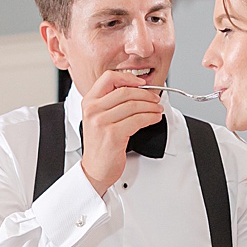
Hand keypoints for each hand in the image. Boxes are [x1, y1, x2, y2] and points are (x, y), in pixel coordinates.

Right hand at [77, 68, 166, 193]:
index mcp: (89, 102)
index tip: (141, 83)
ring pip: (133, 105)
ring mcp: (101, 122)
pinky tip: (154, 118)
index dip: (128, 77)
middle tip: (155, 99)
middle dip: (145, 94)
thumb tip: (136, 89)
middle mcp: (93, 110)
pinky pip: (138, 120)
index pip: (109, 78)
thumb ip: (111, 102)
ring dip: (151, 106)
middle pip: (125, 91)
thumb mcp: (99, 118)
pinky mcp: (113, 134)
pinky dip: (150, 117)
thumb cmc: (100, 144)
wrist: (96, 168)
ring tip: (157, 110)